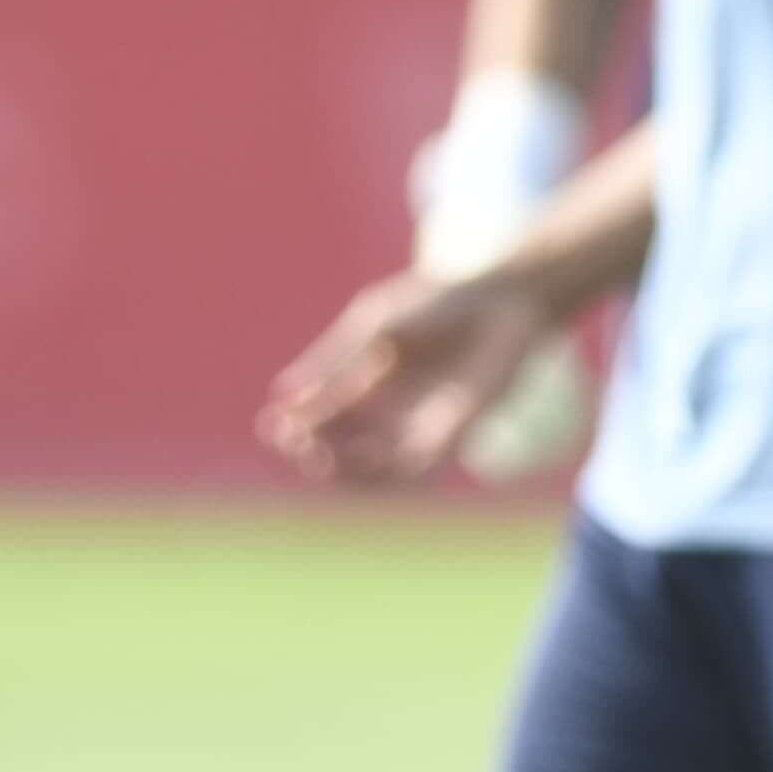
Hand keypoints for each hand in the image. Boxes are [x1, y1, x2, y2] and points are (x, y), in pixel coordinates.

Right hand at [261, 267, 557, 486]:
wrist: (500, 299)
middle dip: (313, 454)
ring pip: (373, 472)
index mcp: (362, 384)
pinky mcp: (452, 438)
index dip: (292, 428)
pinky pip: (415, 470)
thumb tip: (284, 395)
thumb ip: (333, 362)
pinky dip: (386, 472)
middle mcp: (387, 414)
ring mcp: (418, 428)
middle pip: (340, 452)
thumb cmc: (436, 303)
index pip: (318, 419)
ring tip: (321, 457)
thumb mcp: (373, 327)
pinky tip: (365, 458)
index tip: (272, 425)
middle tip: (297, 443)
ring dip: (344, 472)